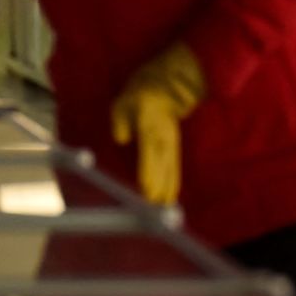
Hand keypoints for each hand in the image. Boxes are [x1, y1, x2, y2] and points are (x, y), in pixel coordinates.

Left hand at [110, 45, 205, 206]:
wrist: (165, 87)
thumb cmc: (138, 96)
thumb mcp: (123, 103)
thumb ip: (121, 121)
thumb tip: (121, 139)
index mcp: (150, 126)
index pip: (149, 152)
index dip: (148, 171)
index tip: (146, 188)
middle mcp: (163, 138)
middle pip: (162, 166)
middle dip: (158, 187)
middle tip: (153, 207)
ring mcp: (171, 143)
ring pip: (170, 169)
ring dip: (167, 189)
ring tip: (163, 208)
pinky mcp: (174, 147)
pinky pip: (174, 167)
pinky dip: (173, 182)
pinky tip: (170, 198)